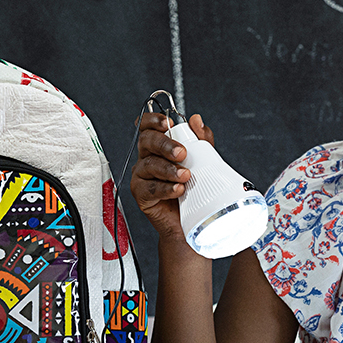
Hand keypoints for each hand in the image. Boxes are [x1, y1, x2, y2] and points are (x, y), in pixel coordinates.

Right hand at [129, 112, 214, 241]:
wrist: (188, 222)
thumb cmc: (191, 190)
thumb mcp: (202, 161)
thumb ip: (201, 140)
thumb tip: (197, 121)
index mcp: (157, 147)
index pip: (148, 126)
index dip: (153, 121)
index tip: (167, 123)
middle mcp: (147, 159)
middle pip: (147, 141)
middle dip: (165, 145)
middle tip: (182, 153)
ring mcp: (141, 176)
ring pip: (148, 165)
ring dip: (169, 169)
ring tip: (185, 177)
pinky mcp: (140, 195)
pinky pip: (149, 188)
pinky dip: (165, 188)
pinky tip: (178, 190)